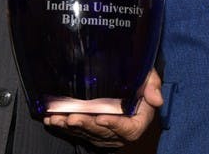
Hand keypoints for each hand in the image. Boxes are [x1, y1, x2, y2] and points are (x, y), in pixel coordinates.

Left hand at [42, 69, 162, 148]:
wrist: (126, 81)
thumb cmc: (138, 79)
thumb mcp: (148, 77)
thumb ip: (152, 85)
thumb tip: (157, 99)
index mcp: (137, 120)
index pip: (128, 128)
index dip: (115, 124)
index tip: (101, 117)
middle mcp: (120, 130)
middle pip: (103, 132)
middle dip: (86, 125)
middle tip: (72, 118)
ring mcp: (104, 132)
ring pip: (87, 132)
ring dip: (71, 126)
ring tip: (57, 118)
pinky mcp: (90, 129)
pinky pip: (77, 130)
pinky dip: (63, 125)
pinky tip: (51, 118)